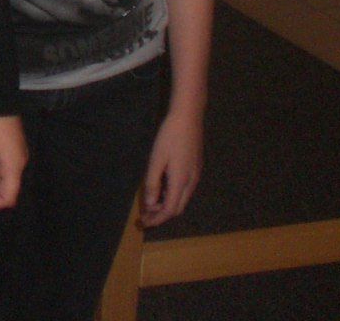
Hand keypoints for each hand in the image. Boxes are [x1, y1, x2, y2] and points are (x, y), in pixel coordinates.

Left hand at [140, 107, 202, 226]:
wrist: (188, 117)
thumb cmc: (170, 136)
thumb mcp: (157, 159)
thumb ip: (153, 182)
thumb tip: (151, 204)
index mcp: (181, 182)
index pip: (170, 210)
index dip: (157, 219)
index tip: (144, 222)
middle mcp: (192, 182)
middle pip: (178, 207)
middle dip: (161, 214)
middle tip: (145, 214)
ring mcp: (196, 175)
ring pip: (182, 198)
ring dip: (167, 204)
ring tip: (151, 202)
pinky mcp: (195, 168)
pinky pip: (185, 189)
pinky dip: (172, 194)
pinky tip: (162, 187)